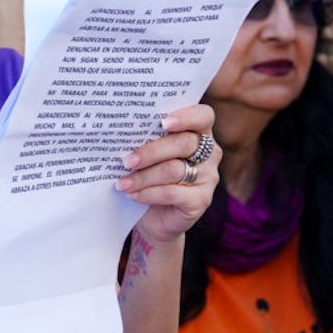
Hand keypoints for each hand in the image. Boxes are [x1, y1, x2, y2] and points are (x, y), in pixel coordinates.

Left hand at [117, 104, 217, 244]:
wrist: (153, 217)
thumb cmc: (149, 177)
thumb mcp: (149, 156)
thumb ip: (147, 139)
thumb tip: (124, 131)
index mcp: (199, 133)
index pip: (203, 116)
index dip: (186, 116)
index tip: (163, 122)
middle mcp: (209, 153)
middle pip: (184, 143)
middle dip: (151, 151)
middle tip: (127, 161)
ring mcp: (209, 177)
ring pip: (174, 170)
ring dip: (144, 176)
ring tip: (123, 182)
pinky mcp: (201, 200)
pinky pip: (173, 193)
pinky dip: (149, 193)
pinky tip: (133, 195)